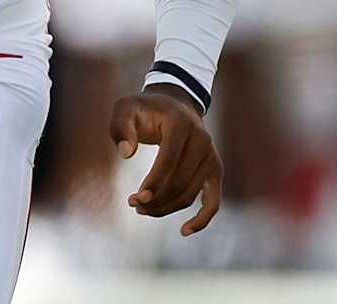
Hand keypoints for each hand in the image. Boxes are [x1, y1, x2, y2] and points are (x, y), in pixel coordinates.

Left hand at [109, 86, 222, 232]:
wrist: (175, 106)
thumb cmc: (146, 110)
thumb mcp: (126, 108)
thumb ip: (120, 126)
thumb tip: (126, 153)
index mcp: (181, 125)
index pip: (169, 160)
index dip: (152, 183)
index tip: (134, 198)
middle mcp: (202, 141)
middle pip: (179, 182)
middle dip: (155, 199)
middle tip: (133, 203)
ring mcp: (211, 157)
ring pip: (190, 195)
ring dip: (166, 208)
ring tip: (142, 209)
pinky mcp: (215, 171)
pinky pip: (213, 201)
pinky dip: (201, 219)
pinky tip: (184, 231)